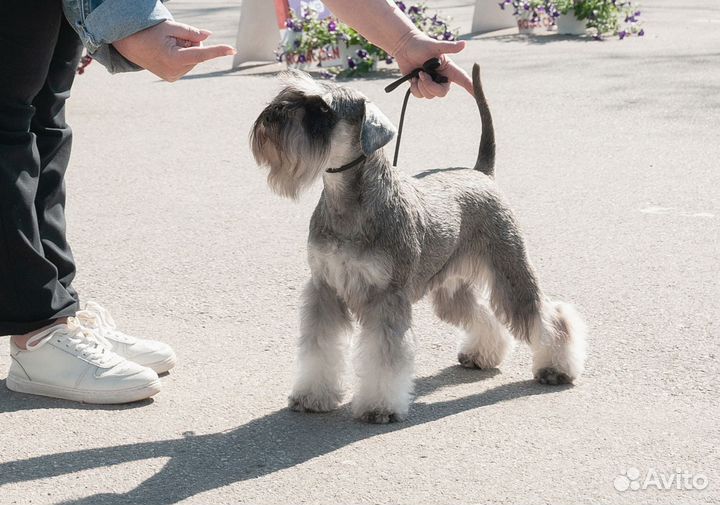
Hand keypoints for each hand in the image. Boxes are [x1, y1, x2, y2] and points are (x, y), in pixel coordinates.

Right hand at [113, 21, 235, 81]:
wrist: (129, 45)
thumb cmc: (149, 32)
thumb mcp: (170, 27)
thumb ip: (191, 32)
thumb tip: (209, 36)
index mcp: (173, 59)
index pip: (201, 54)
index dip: (217, 51)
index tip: (232, 49)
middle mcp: (175, 71)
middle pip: (197, 53)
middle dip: (190, 43)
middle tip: (171, 39)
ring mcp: (174, 77)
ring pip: (193, 59)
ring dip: (185, 49)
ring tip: (167, 46)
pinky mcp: (172, 78)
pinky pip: (186, 63)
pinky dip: (181, 56)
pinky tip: (167, 53)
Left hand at [394, 32, 472, 98]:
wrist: (405, 47)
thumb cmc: (422, 44)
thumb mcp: (436, 45)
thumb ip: (450, 47)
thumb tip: (464, 44)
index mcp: (448, 69)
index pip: (463, 80)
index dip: (471, 88)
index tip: (479, 96)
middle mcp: (442, 78)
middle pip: (441, 93)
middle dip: (430, 86)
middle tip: (422, 74)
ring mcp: (431, 83)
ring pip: (429, 95)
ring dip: (421, 85)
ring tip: (418, 73)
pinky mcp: (420, 87)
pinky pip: (419, 95)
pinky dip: (414, 88)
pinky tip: (413, 78)